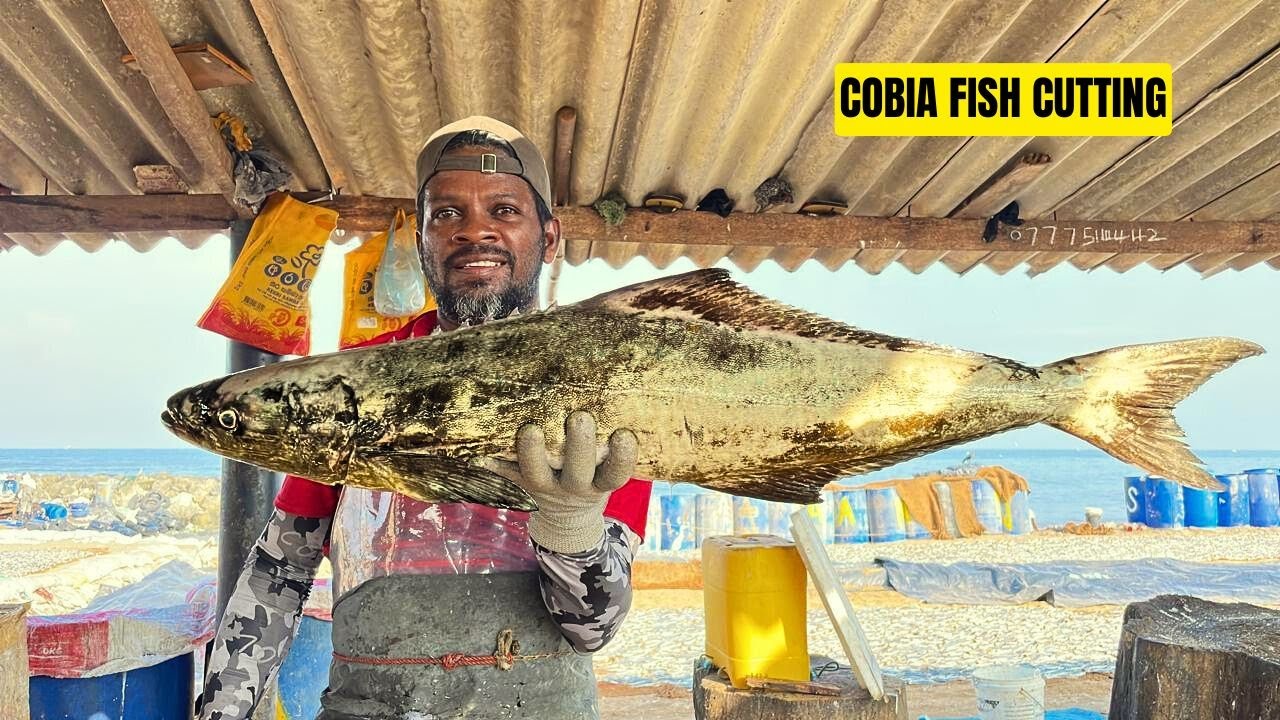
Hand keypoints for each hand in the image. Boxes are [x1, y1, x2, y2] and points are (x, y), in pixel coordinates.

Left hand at [482, 410, 637, 553]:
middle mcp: (573, 487)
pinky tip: (479, 453)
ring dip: (531, 452)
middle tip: (580, 417)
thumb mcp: (607, 467)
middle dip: (579, 445)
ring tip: (530, 428)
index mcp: (600, 482)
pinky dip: (492, 463)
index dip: (622, 458)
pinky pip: (504, 475)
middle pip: (578, 471)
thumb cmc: (594, 474)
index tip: (624, 434)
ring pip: (536, 475)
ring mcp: (544, 488)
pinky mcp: (521, 485)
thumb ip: (610, 443)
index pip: (616, 474)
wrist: (569, 517)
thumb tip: (620, 388)